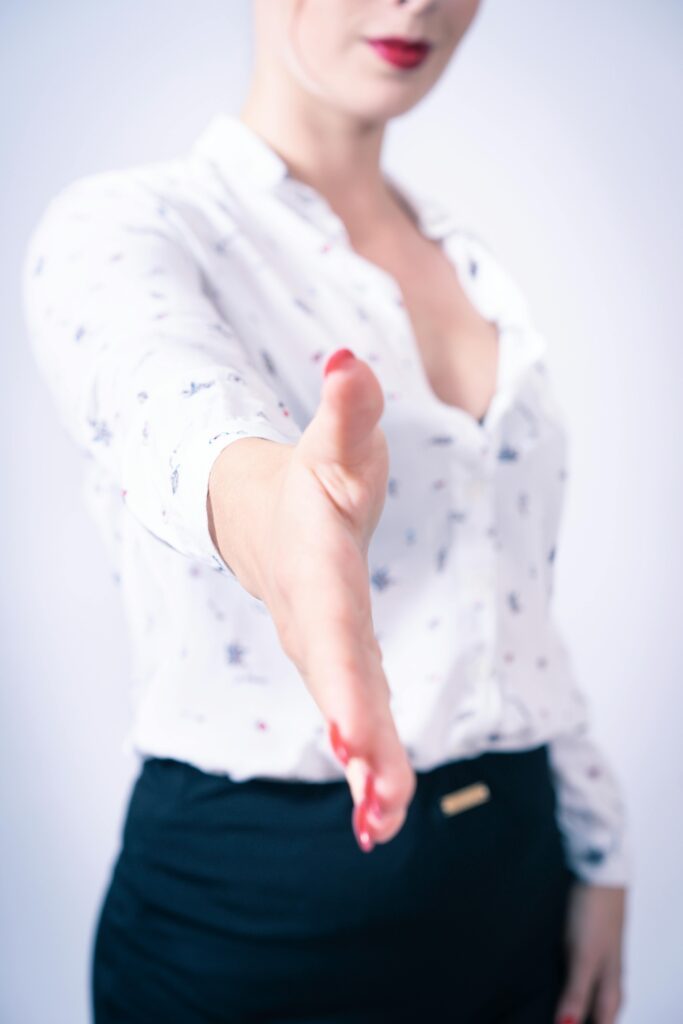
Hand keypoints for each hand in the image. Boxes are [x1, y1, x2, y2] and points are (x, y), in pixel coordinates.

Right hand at [257, 348, 416, 851]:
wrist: (264, 515)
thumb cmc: (309, 477)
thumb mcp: (336, 439)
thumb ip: (348, 406)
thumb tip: (348, 362)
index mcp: (319, 572)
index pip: (335, 633)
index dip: (347, 686)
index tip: (359, 741)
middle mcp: (318, 621)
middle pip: (341, 688)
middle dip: (361, 748)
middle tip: (379, 810)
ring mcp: (327, 648)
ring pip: (350, 714)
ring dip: (368, 776)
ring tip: (381, 832)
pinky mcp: (341, 663)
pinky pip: (360, 717)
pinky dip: (370, 767)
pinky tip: (382, 818)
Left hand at [554, 882, 626, 1023]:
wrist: (597, 873)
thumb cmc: (595, 914)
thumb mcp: (583, 957)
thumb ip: (576, 993)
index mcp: (611, 989)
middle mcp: (606, 979)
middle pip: (595, 1013)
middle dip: (574, 1017)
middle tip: (548, 1015)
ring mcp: (597, 961)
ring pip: (585, 994)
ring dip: (567, 1000)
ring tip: (543, 1002)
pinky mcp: (585, 945)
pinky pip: (575, 974)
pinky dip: (562, 982)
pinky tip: (547, 978)